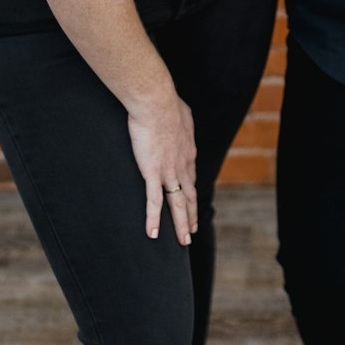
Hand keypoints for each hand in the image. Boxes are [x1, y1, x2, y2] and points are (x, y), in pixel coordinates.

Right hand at [127, 94, 198, 243]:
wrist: (157, 103)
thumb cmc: (167, 103)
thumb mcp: (182, 114)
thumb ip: (181, 124)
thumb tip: (181, 122)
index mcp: (188, 152)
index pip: (191, 178)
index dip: (192, 194)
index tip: (192, 204)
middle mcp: (182, 166)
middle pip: (189, 196)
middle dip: (191, 215)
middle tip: (192, 231)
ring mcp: (169, 171)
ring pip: (177, 204)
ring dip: (180, 224)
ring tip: (183, 241)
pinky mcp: (153, 173)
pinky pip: (153, 202)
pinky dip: (153, 219)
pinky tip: (152, 234)